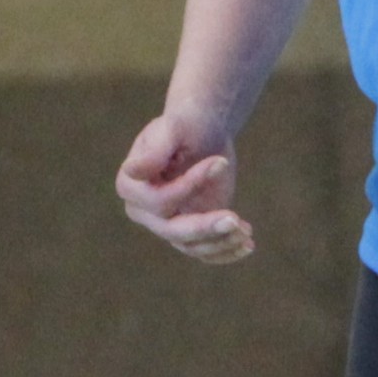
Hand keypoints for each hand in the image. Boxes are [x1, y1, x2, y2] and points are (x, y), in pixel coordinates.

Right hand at [116, 111, 254, 263]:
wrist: (204, 133)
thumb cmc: (186, 125)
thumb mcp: (172, 129)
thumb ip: (154, 150)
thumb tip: (132, 170)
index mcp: (130, 185)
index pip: (159, 200)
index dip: (189, 185)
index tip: (220, 162)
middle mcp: (143, 211)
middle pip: (173, 230)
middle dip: (204, 227)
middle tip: (235, 219)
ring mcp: (166, 224)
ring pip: (191, 246)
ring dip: (220, 242)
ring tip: (246, 231)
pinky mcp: (190, 231)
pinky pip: (205, 251)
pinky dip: (226, 251)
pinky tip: (247, 244)